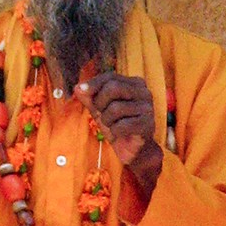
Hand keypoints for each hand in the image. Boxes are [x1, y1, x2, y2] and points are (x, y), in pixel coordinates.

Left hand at [79, 71, 162, 196]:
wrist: (131, 148)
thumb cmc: (117, 124)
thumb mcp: (99, 108)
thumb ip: (89, 97)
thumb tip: (78, 88)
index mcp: (135, 84)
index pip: (111, 76)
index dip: (94, 83)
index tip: (81, 91)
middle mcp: (144, 92)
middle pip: (113, 88)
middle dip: (100, 102)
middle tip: (100, 114)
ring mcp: (148, 108)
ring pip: (116, 108)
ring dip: (107, 120)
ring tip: (111, 126)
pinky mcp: (147, 125)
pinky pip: (123, 125)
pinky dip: (115, 131)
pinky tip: (119, 134)